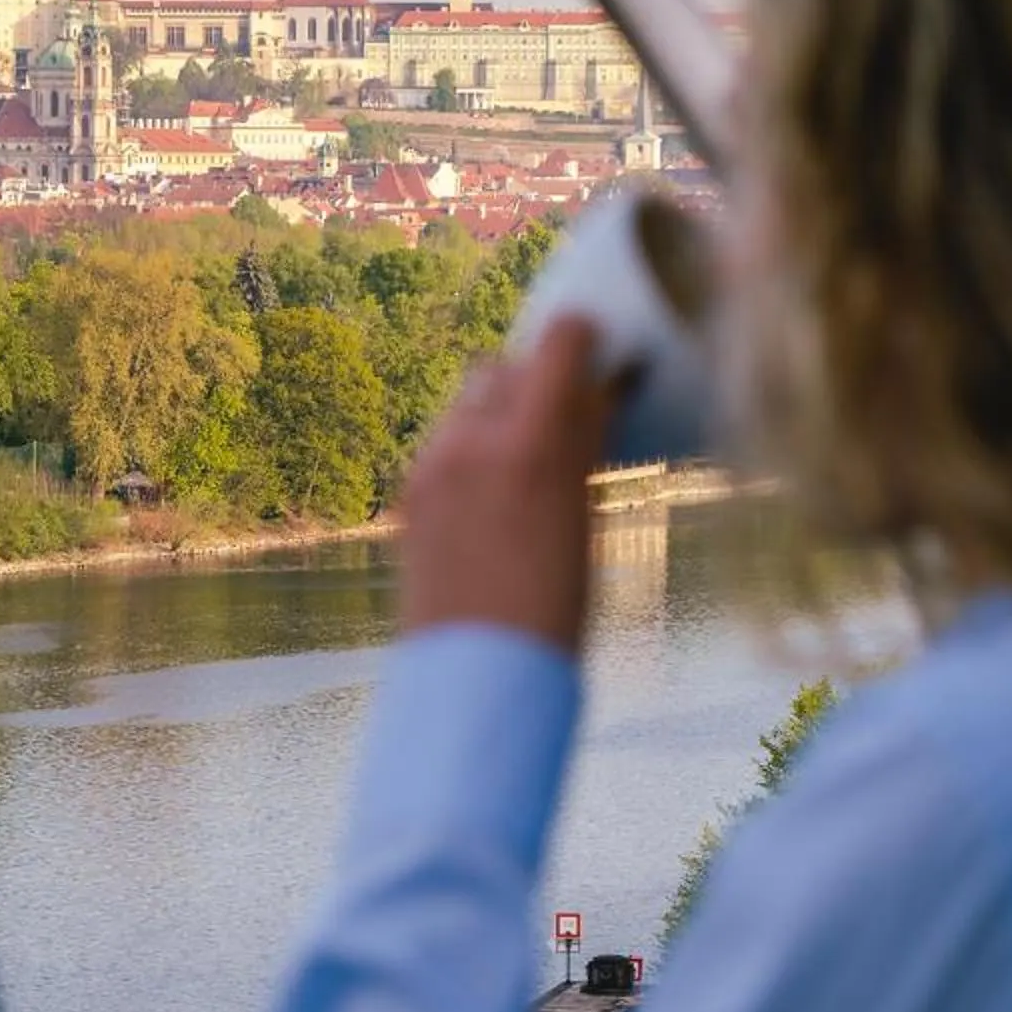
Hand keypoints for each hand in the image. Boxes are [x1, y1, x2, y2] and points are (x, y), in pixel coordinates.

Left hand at [396, 316, 611, 653]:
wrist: (478, 672)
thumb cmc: (553, 606)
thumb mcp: (585, 515)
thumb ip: (584, 444)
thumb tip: (599, 392)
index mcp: (532, 445)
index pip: (561, 339)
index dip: (585, 340)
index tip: (602, 357)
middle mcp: (475, 441)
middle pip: (509, 363)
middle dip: (539, 380)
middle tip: (566, 417)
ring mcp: (434, 463)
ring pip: (471, 398)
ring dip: (501, 410)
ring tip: (525, 460)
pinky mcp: (409, 488)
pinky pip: (446, 438)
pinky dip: (473, 446)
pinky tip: (491, 495)